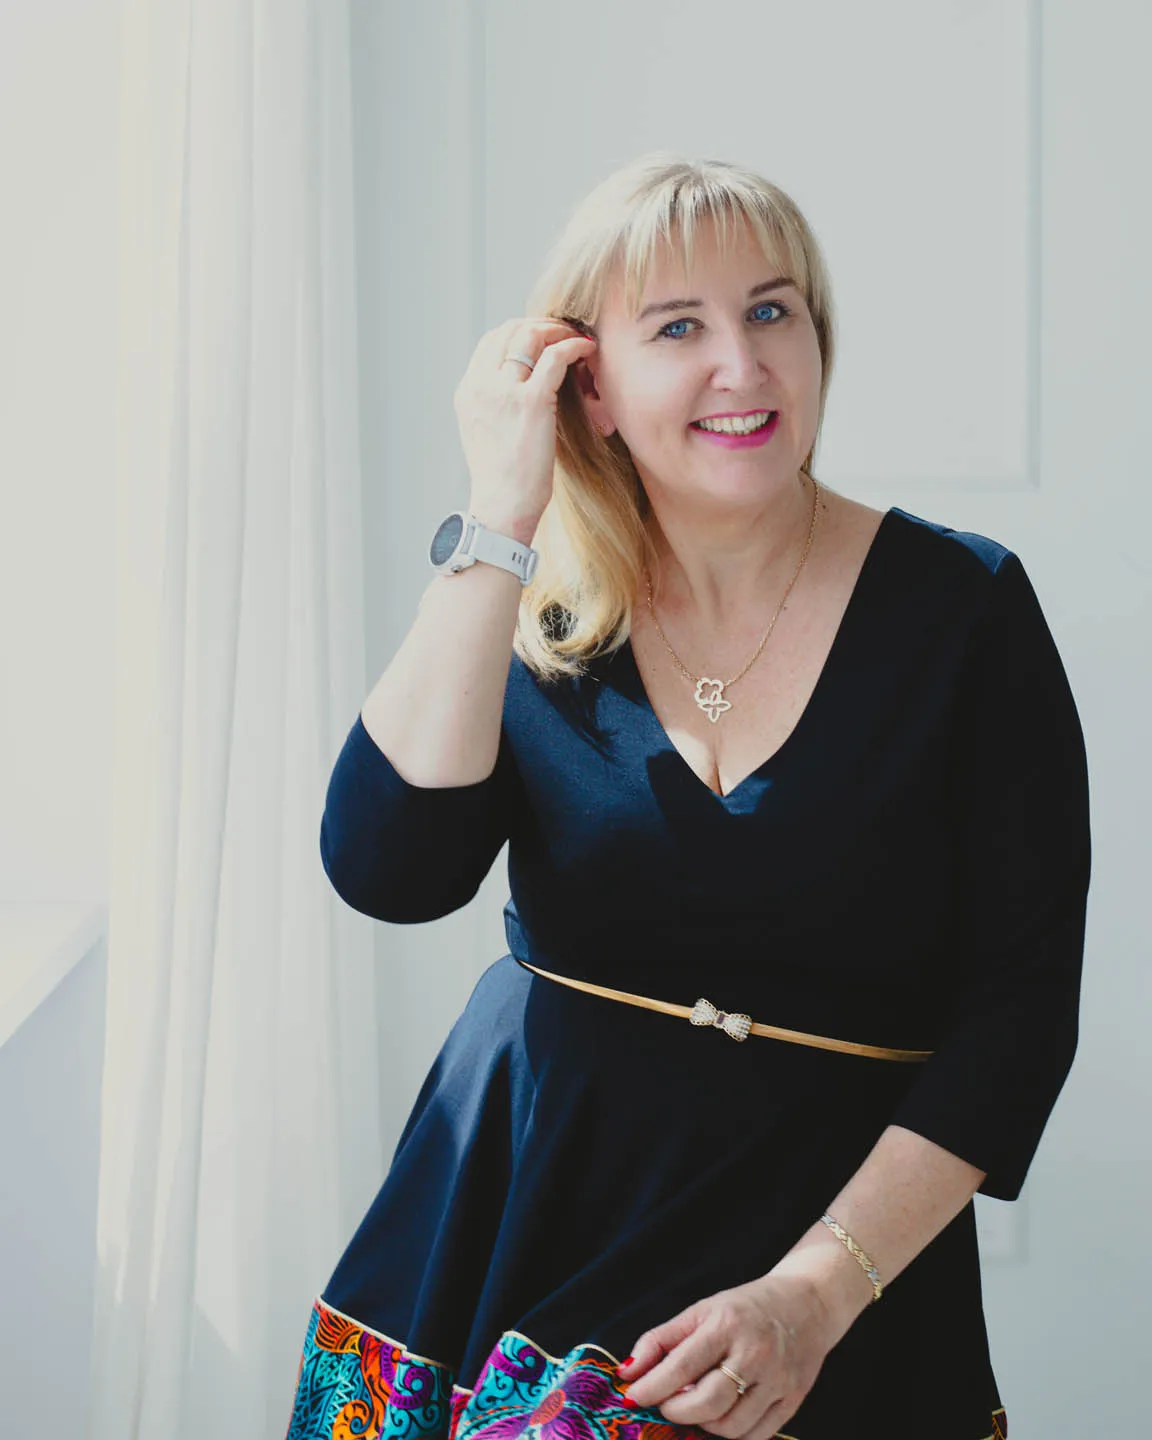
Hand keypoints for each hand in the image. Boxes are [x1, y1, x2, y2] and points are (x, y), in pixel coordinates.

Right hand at [453, 316, 596, 534]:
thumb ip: (495, 405)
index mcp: (468, 392)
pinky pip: (555, 357)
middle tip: (564, 332)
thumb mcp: (486, 433)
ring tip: (576, 338)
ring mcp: (504, 391)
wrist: (502, 508)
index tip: (542, 338)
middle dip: (540, 324)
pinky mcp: (532, 402)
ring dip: (557, 330)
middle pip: (509, 330)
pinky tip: (587, 349)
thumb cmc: (502, 480)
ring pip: (530, 335)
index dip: (519, 331)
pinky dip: (573, 345)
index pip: (491, 341)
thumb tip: (520, 388)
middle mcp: (481, 386)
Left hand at [614, 1273, 837, 1438]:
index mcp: (727, 1324)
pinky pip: (754, 1436)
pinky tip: (722, 1414)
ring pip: (729, 1427)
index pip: (681, 1366)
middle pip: (706, 1404)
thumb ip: (661, 1340)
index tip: (632, 1396)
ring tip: (696, 1404)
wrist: (806, 1305)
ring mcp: (777, 1380)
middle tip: (666, 1403)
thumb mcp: (701, 1311)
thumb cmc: (745, 1308)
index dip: (651, 1387)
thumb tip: (626, 1372)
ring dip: (702, 1423)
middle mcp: (755, 1353)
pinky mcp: (792, 1401)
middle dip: (675, 1411)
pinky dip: (731, 1433)